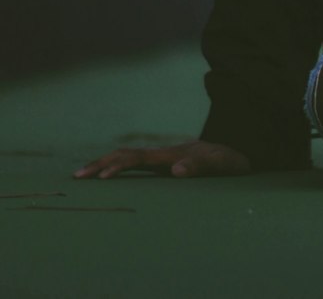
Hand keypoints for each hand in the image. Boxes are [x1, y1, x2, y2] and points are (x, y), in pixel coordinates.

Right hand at [73, 139, 250, 179]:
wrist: (238, 150)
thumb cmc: (229, 160)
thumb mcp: (220, 165)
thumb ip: (200, 166)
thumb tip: (175, 172)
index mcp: (171, 154)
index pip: (138, 159)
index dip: (119, 166)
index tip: (101, 178)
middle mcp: (164, 154)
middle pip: (127, 155)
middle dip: (102, 163)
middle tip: (77, 176)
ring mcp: (164, 158)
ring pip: (129, 157)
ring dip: (106, 163)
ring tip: (83, 173)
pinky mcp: (166, 164)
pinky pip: (137, 164)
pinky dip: (118, 166)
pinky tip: (108, 173)